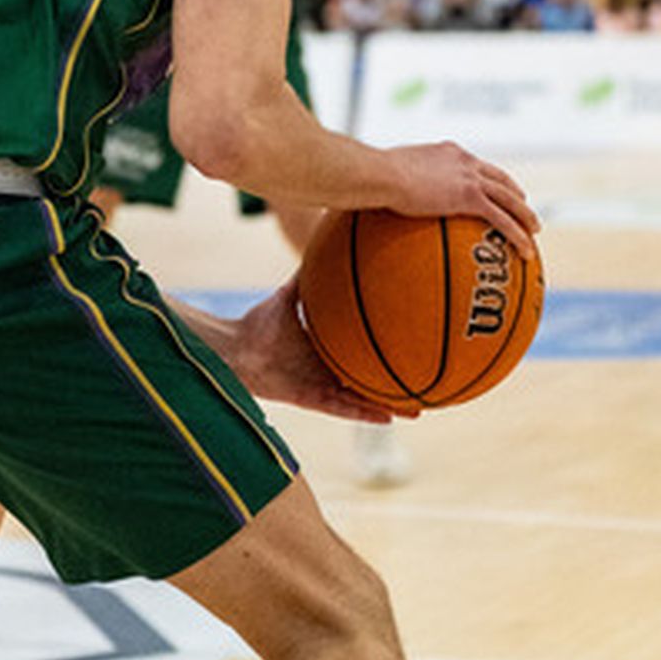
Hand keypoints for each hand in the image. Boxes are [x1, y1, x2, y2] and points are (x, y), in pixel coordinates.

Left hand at [212, 278, 409, 424]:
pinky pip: (341, 408)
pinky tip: (387, 417)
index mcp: (325, 349)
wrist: (234, 348)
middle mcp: (326, 371)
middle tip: (426, 384)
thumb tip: (319, 242)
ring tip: (416, 409)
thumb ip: (306, 274)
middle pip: (368, 380)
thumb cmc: (257, 323)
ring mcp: (319, 387)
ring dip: (386, 404)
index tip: (413, 347)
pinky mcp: (310, 399)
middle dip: (394, 384)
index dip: (387, 351)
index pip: (362, 351)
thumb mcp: (289, 295)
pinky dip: (363, 412)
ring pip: (360, 400)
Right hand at [379, 143, 539, 255]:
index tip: (496, 188)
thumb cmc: (373, 174)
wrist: (381, 173)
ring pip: (509, 197)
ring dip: (525, 215)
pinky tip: (525, 251)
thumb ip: (395, 182)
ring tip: (535, 230)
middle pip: (500, 178)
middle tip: (524, 207)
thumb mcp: (388, 172)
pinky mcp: (470, 197)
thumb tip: (378, 196)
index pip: (476, 165)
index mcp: (448, 152)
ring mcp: (470, 177)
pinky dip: (517, 234)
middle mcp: (465, 161)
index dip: (489, 177)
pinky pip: (501, 218)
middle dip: (515, 193)